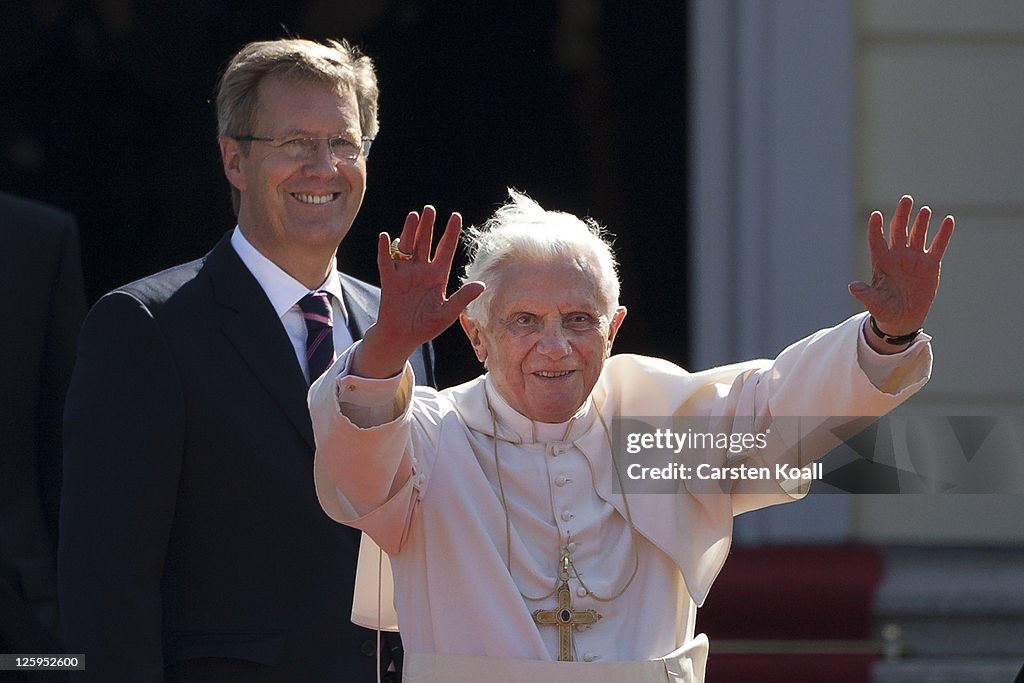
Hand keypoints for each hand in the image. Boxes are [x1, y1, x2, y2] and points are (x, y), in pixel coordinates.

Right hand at [352, 206, 484, 377]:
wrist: (402, 337)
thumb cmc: (426, 327)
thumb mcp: (447, 314)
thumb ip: (461, 299)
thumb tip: (481, 285)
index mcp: (438, 276)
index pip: (446, 249)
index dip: (451, 233)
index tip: (456, 216)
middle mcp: (422, 270)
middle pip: (426, 243)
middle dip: (428, 226)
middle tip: (431, 209)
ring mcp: (405, 273)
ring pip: (408, 247)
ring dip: (410, 232)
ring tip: (414, 216)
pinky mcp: (390, 280)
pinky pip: (386, 261)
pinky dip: (385, 249)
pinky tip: (386, 236)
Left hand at [848, 195, 953, 349]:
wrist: (903, 318)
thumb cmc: (885, 310)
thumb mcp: (875, 303)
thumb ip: (865, 294)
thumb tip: (852, 287)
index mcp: (881, 262)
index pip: (877, 240)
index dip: (876, 228)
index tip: (875, 215)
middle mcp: (897, 256)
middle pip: (899, 230)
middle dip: (902, 215)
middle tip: (906, 199)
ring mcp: (914, 258)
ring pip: (917, 234)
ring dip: (921, 222)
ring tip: (924, 210)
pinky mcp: (930, 264)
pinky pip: (938, 246)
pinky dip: (943, 234)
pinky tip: (948, 220)